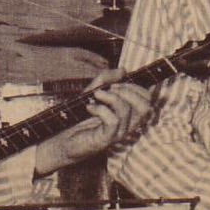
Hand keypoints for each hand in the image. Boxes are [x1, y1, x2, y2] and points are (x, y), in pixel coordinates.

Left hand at [35, 72, 155, 173]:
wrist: (63, 139)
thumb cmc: (79, 118)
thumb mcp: (92, 92)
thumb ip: (106, 80)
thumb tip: (123, 70)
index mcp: (128, 115)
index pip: (147, 100)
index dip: (135, 87)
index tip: (117, 82)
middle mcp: (128, 125)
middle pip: (144, 106)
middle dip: (126, 90)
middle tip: (108, 89)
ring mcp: (118, 134)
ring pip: (126, 111)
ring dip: (110, 97)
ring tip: (97, 95)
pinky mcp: (106, 139)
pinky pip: (113, 120)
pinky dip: (100, 109)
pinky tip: (90, 107)